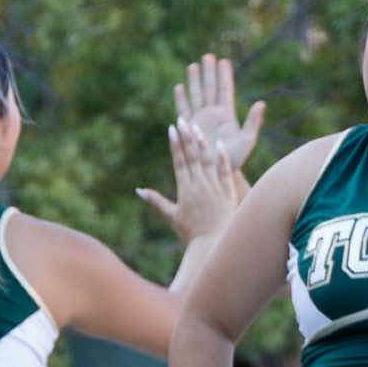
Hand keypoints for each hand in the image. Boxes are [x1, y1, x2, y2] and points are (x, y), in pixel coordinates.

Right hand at [139, 122, 239, 240]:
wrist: (213, 246)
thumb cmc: (191, 234)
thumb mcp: (171, 217)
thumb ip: (156, 201)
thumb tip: (139, 190)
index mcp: (185, 191)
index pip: (179, 163)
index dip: (175, 145)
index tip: (172, 129)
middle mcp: (200, 187)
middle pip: (192, 157)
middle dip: (187, 137)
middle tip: (183, 120)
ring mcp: (215, 189)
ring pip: (208, 161)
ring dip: (203, 143)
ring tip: (198, 127)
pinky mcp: (228, 193)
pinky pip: (225, 171)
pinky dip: (222, 157)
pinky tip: (220, 144)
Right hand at [176, 54, 265, 170]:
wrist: (216, 172)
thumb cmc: (234, 159)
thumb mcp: (247, 140)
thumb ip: (253, 122)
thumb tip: (261, 103)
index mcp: (227, 115)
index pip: (225, 90)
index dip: (224, 76)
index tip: (223, 60)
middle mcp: (212, 114)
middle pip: (210, 88)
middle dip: (209, 72)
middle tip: (208, 55)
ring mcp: (199, 119)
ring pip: (196, 95)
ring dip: (194, 80)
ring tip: (193, 65)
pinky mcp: (188, 127)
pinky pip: (183, 109)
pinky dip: (181, 98)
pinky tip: (179, 86)